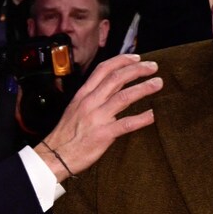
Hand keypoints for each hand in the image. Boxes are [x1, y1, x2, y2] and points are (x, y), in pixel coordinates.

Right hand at [37, 53, 161, 181]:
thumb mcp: (75, 108)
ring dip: (143, 88)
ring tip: (157, 83)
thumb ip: (93, 97)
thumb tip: (112, 88)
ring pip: (124, 96)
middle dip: (137, 70)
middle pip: (117, 78)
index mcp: (83, 94)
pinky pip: (126, 124)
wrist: (55, 155)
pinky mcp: (103, 135)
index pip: (103, 69)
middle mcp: (90, 102)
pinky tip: (152, 115)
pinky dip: (141, 118)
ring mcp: (97, 118)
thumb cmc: (66, 134)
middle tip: (153, 67)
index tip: (136, 58)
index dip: (122, 61)